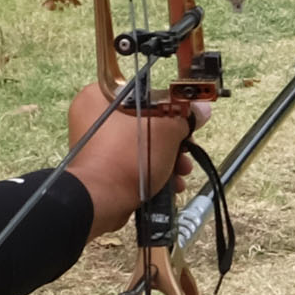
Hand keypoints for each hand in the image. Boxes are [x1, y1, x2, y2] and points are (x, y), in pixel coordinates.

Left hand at [66, 79, 200, 233]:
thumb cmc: (128, 157)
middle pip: (145, 121)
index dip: (169, 106)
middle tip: (187, 150)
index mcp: (99, 97)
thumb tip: (201, 111)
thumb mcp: (165, 131)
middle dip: (173, 140)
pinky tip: (170, 184)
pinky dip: (152, 171)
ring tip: (182, 172)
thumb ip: (185, 118)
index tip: (185, 121)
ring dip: (168, 159)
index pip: (142, 92)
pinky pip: (132, 162)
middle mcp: (93, 118)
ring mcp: (96, 145)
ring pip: (141, 144)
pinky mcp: (101, 168)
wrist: (100, 202)